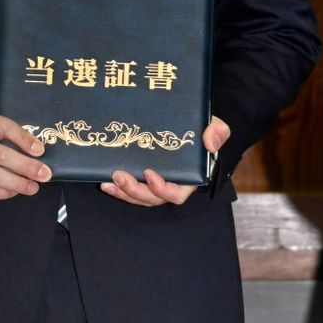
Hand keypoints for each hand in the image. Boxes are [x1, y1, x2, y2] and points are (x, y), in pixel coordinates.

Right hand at [0, 115, 50, 199]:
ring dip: (18, 183)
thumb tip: (36, 153)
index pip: (3, 128)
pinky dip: (3, 193)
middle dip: (26, 166)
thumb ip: (5, 137)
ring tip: (33, 187)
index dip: (23, 138)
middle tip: (44, 174)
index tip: (40, 150)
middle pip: (1, 156)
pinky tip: (14, 192)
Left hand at [101, 116, 229, 206]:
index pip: (176, 194)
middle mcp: (171, 184)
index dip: (162, 188)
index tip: (149, 173)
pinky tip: (104, 181)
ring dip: (123, 192)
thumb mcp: (216, 126)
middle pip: (152, 199)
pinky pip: (130, 190)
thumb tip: (209, 143)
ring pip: (139, 197)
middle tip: (120, 176)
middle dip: (135, 191)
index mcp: (190, 178)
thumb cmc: (204, 128)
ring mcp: (155, 182)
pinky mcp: (142, 177)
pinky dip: (118, 188)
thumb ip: (217, 132)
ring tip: (108, 180)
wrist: (191, 123)